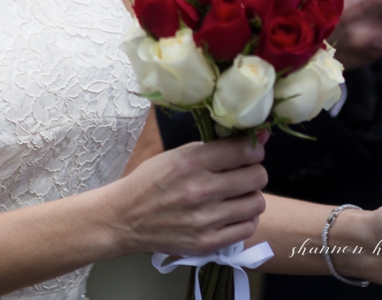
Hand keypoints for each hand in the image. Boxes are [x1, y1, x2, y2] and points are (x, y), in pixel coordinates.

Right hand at [111, 134, 267, 257]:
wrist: (124, 219)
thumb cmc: (150, 182)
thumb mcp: (177, 155)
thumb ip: (214, 148)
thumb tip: (255, 138)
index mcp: (191, 162)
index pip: (245, 150)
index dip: (253, 149)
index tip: (249, 153)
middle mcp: (200, 190)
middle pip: (257, 176)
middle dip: (254, 172)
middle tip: (243, 175)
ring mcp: (205, 219)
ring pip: (256, 203)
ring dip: (250, 197)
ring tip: (236, 196)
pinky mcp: (207, 242)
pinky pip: (248, 228)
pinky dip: (245, 219)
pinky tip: (232, 214)